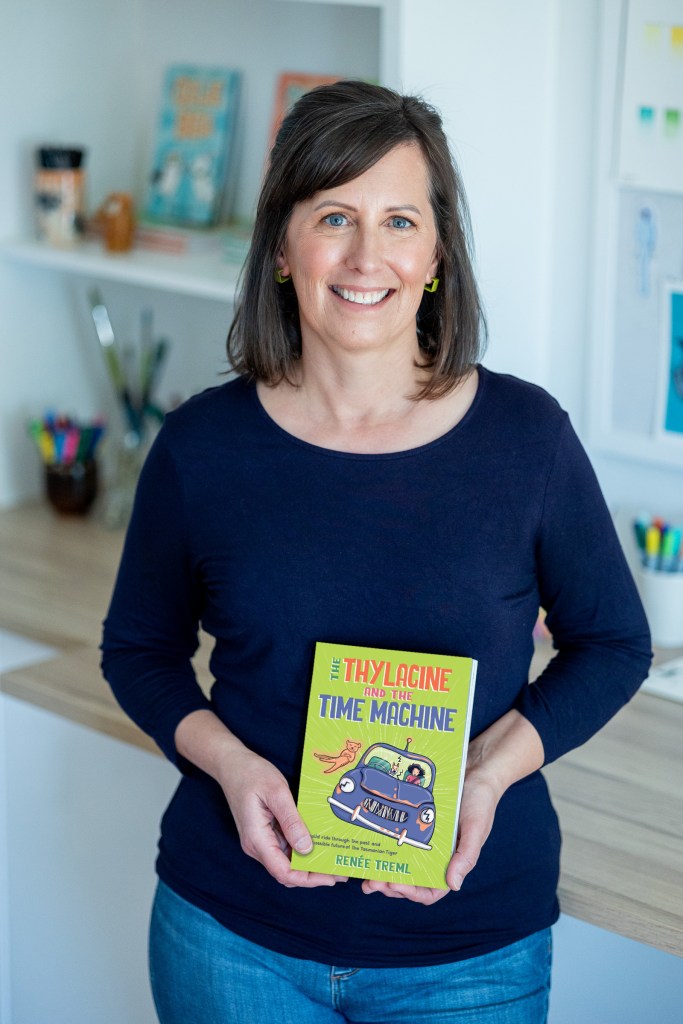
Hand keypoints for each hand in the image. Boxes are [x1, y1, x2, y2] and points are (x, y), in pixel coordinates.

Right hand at [175, 710, 346, 889]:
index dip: (308, 879)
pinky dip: (302, 850)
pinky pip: (284, 848)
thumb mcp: (276, 792)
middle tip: (340, 872)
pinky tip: (318, 844)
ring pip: (286, 862)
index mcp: (256, 839)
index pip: (283, 872)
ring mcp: (260, 840)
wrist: (231, 764)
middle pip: (286, 872)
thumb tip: (306, 848)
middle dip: (313, 876)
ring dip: (309, 865)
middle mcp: (256, 845)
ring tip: (333, 860)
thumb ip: (291, 821)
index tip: (331, 877)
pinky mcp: (264, 833)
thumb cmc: (251, 773)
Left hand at [359, 768, 498, 904]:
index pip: (431, 891)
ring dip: (383, 875)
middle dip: (391, 886)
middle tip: (373, 882)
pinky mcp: (413, 823)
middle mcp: (435, 856)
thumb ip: (467, 857)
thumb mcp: (477, 828)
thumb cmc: (480, 801)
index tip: (396, 883)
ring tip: (366, 877)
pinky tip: (369, 848)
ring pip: (400, 865)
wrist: (475, 771)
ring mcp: (422, 840)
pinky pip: (397, 840)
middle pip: (410, 882)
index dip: (412, 893)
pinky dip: (384, 848)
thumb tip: (454, 885)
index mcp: (452, 863)